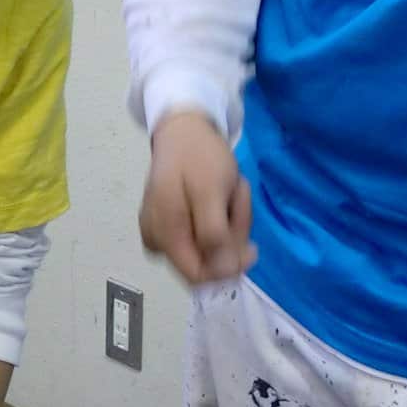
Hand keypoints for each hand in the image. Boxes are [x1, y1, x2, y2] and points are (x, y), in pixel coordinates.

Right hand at [139, 112, 257, 285]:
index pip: (199, 277)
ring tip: (228, 192)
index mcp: (164, 236)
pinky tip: (218, 197)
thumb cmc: (198, 156)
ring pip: (208, 249)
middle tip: (235, 200)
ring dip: (229, 225)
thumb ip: (214, 235)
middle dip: (230, 236)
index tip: (249, 243)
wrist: (183, 128)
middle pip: (205, 262)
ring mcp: (161, 232)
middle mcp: (157, 241)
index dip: (228, 266)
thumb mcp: (211, 193)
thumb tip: (221, 274)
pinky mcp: (169, 224)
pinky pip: (202, 235)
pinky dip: (220, 219)